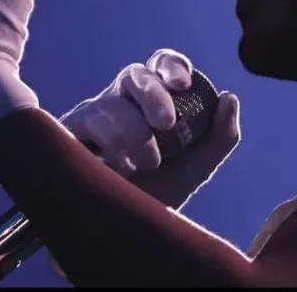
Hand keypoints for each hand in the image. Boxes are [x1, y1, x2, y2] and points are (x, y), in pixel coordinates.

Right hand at [60, 49, 240, 209]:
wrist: (124, 230)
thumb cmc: (159, 191)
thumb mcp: (196, 167)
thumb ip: (220, 136)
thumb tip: (229, 97)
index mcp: (153, 99)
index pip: (161, 65)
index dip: (171, 66)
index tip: (182, 84)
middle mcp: (122, 100)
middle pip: (134, 74)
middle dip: (153, 95)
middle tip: (167, 124)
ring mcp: (93, 115)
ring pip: (110, 103)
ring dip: (131, 131)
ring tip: (145, 164)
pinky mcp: (67, 134)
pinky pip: (81, 125)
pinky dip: (102, 144)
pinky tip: (112, 167)